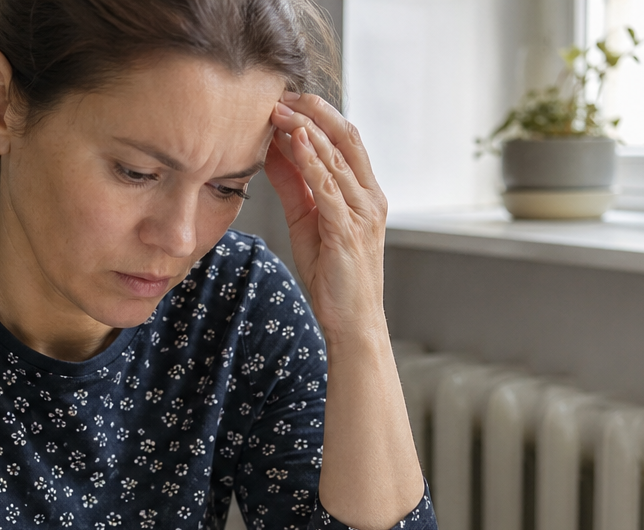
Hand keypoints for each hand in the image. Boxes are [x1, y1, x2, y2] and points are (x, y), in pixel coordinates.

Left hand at [266, 92, 388, 340]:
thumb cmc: (333, 277)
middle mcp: (370, 198)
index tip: (286, 98)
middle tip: (283, 94)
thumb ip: (295, 185)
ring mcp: (362, 214)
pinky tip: (296, 142)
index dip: (318, 114)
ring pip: (338, 158)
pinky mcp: (348, 232)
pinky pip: (330, 189)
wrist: (351, 322)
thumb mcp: (307, 221)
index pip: (346, 140)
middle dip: (315, 111)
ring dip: (307, 130)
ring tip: (280, 111)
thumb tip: (273, 151)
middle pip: (347, 138)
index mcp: (365, 193)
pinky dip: (313, 162)